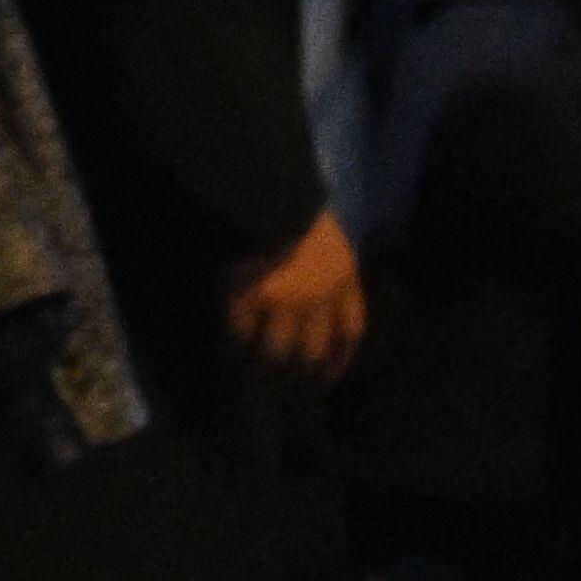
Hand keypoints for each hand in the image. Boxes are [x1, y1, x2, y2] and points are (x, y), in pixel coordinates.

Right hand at [226, 208, 365, 382]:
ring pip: (277, 346)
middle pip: (314, 347)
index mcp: (343, 276)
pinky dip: (235, 338)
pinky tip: (229, 348)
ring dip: (264, 362)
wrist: (270, 194)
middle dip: (300, 368)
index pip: (350, 329)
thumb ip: (324, 266)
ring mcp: (287, 298)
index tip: (326, 378)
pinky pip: (242, 327)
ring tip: (253, 375)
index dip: (340, 358)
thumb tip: (314, 300)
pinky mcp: (253, 294)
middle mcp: (320, 295)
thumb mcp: (324, 234)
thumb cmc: (296, 207)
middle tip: (286, 386)